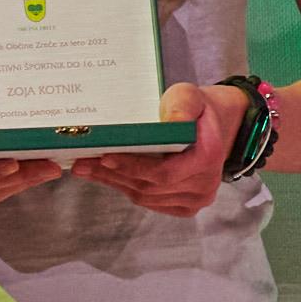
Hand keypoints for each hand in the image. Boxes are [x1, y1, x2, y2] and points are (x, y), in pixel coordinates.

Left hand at [72, 81, 247, 218]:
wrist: (220, 126)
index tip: (104, 157)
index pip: (164, 172)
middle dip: (112, 175)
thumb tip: (171, 121)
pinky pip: (151, 202)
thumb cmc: (200, 108)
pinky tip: (106, 176)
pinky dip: (127, 188)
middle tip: (81, 163)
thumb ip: (182, 104)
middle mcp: (204, 185)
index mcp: (208, 158)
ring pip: (146, 196)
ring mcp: (197, 199)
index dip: (133, 167)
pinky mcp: (186, 207)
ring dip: (115, 182)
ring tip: (87, 168)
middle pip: (150, 187)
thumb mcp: (191, 95)